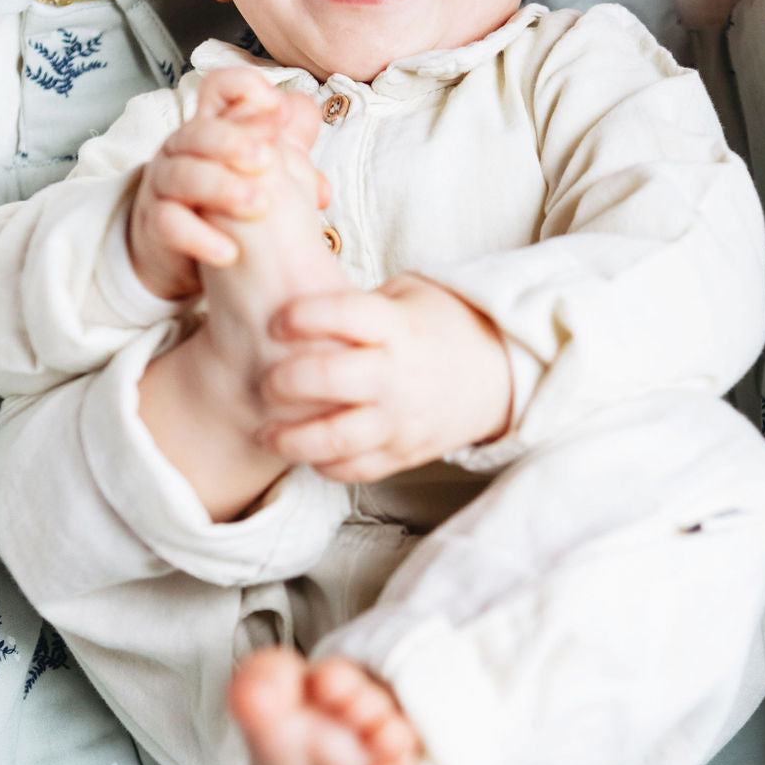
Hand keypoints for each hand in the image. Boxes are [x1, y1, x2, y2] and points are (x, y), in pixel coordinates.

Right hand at [127, 67, 328, 300]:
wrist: (184, 254)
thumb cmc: (227, 204)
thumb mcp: (262, 172)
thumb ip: (286, 142)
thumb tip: (307, 110)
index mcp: (211, 128)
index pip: (219, 89)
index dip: (244, 88)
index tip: (275, 106)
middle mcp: (182, 149)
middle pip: (199, 131)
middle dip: (234, 140)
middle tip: (267, 159)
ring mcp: (164, 185)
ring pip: (184, 175)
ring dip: (223, 188)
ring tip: (260, 206)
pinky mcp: (154, 224)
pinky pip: (170, 225)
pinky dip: (200, 237)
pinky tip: (230, 254)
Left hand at [257, 274, 513, 481]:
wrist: (499, 375)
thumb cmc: (439, 326)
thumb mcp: (408, 294)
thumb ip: (357, 303)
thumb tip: (293, 297)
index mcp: (398, 326)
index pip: (343, 314)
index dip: (302, 316)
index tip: (275, 322)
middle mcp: (398, 374)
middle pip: (330, 378)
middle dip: (285, 380)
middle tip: (265, 381)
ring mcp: (401, 419)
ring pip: (335, 438)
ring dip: (290, 438)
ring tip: (265, 432)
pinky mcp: (404, 454)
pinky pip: (354, 469)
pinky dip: (322, 465)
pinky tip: (304, 451)